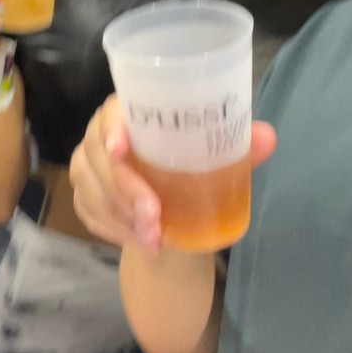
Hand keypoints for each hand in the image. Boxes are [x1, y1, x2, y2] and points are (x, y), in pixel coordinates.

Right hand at [69, 94, 276, 254]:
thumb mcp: (216, 157)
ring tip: (153, 238)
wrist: (174, 209)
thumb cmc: (191, 167)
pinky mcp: (83, 196)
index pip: (112, 111)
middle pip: (98, 154)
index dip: (111, 127)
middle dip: (123, 187)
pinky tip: (139, 241)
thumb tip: (267, 137)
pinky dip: (114, 229)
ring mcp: (87, 166)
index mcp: (131, 111)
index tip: (121, 150)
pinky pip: (89, 212)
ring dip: (121, 215)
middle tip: (153, 216)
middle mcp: (102, 134)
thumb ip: (239, 145)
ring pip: (91, 187)